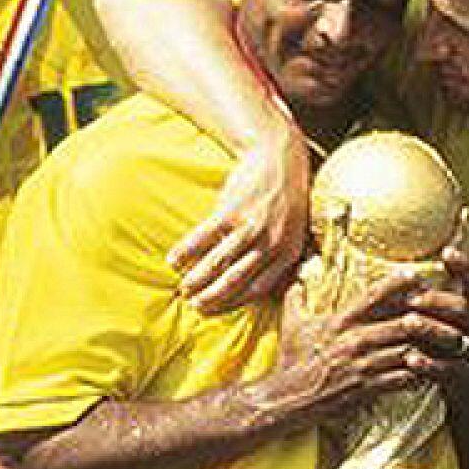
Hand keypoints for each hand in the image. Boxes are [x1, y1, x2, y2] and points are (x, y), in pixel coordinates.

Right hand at [171, 132, 309, 313]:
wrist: (280, 157)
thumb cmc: (285, 199)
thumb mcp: (294, 230)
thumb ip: (279, 258)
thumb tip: (261, 290)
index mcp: (288, 252)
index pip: (257, 289)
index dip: (232, 304)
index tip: (213, 311)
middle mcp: (272, 242)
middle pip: (236, 279)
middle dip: (212, 297)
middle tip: (194, 305)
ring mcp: (252, 225)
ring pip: (219, 261)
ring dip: (198, 278)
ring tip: (183, 288)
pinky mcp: (233, 209)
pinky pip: (204, 236)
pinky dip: (187, 250)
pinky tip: (174, 260)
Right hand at [271, 270, 463, 428]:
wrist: (287, 399)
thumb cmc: (293, 361)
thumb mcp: (293, 325)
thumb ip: (296, 299)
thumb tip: (297, 279)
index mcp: (341, 320)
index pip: (376, 294)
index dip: (400, 283)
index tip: (419, 277)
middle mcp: (355, 339)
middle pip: (406, 323)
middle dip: (434, 319)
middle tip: (455, 316)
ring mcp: (363, 365)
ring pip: (410, 351)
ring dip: (435, 348)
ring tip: (455, 344)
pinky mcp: (368, 388)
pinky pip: (403, 379)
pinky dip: (421, 375)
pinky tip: (434, 372)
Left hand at [396, 248, 468, 404]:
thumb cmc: (454, 354)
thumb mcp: (450, 327)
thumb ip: (438, 306)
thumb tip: (411, 275)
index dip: (465, 267)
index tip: (446, 251)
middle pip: (466, 310)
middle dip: (438, 302)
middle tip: (412, 298)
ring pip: (460, 338)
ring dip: (432, 329)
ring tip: (408, 322)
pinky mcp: (468, 381)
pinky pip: (450, 371)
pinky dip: (430, 365)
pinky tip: (411, 360)